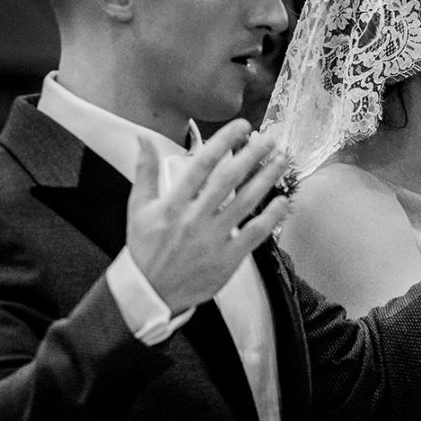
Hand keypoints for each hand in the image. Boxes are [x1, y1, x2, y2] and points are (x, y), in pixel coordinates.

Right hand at [126, 119, 290, 313]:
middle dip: (252, 155)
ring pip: (246, 203)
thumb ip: (144, 171)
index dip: (224, 141)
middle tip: (270, 138)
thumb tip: (143, 138)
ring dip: (267, 179)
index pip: (202, 164)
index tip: (241, 126)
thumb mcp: (137, 208)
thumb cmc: (144, 248)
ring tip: (282, 161)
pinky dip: (270, 217)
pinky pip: (253, 234)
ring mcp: (212, 240)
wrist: (149, 293)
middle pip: (229, 179)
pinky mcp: (227, 260)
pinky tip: (283, 201)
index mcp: (173, 204)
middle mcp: (194, 219)